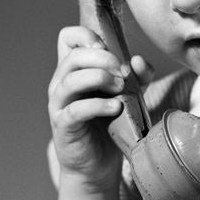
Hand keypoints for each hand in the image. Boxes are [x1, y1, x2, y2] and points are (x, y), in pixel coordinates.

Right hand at [48, 25, 152, 190]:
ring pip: (71, 80)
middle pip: (73, 56)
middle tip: (123, 72)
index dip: (87, 35)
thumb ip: (137, 76)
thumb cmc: (111, 124)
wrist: (98, 164)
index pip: (68, 37)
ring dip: (100, 78)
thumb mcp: (130, 93)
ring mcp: (60, 105)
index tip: (109, 48)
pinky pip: (75, 110)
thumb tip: (139, 61)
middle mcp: (62, 83)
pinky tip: (115, 107)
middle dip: (102, 58)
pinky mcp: (63, 126)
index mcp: (75, 69)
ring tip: (120, 88)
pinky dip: (97, 105)